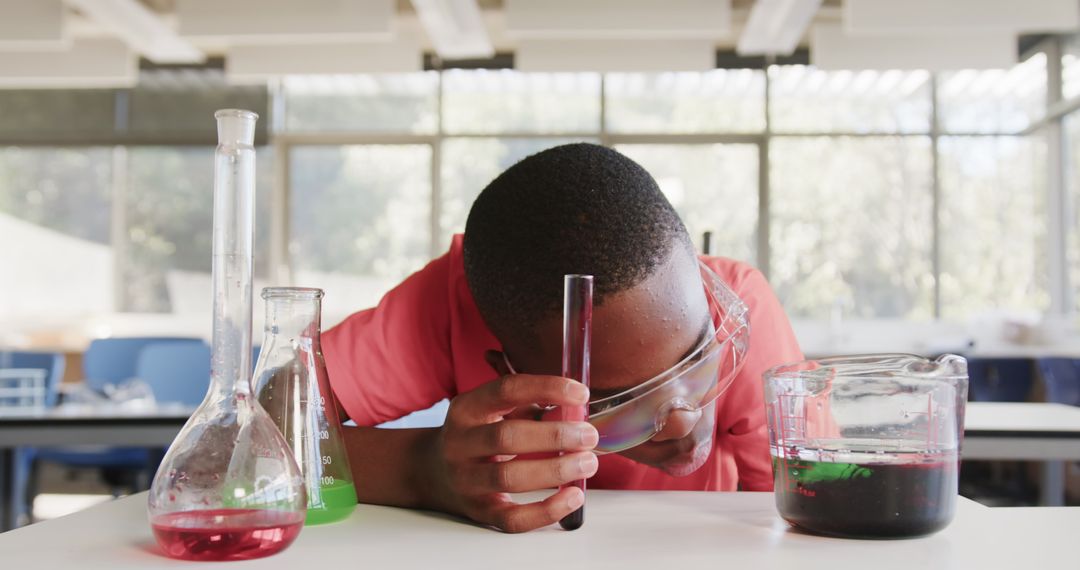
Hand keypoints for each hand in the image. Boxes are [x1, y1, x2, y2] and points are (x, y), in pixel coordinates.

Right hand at [424, 373, 598, 532]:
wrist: (433, 473)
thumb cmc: (478, 435)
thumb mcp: (492, 411)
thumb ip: (530, 405)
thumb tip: (575, 409)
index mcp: (466, 409)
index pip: (506, 390)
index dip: (547, 388)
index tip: (582, 394)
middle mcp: (460, 443)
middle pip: (507, 437)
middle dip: (555, 435)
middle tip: (589, 435)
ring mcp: (466, 480)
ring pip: (509, 477)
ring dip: (555, 470)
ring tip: (588, 464)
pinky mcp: (478, 512)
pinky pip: (512, 519)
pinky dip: (546, 511)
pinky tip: (573, 497)